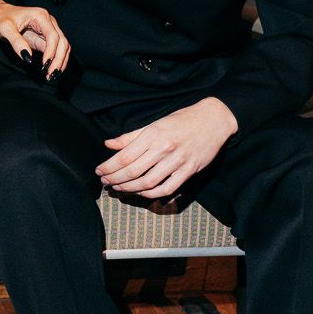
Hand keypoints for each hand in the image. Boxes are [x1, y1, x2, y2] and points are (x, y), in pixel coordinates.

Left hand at [0, 0, 70, 76]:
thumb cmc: (0, 17)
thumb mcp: (5, 28)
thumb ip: (16, 42)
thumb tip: (28, 58)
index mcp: (41, 16)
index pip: (53, 36)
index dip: (51, 51)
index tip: (45, 65)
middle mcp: (48, 21)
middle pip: (62, 42)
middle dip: (58, 59)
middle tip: (51, 75)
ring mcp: (48, 30)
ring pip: (62, 47)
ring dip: (60, 62)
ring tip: (52, 76)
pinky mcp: (44, 38)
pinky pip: (55, 50)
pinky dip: (55, 60)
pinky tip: (50, 70)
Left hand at [97, 97, 237, 199]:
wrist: (213, 119)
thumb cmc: (182, 120)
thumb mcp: (155, 123)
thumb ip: (131, 136)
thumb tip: (109, 144)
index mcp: (153, 134)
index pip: (124, 156)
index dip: (108, 167)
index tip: (99, 171)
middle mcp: (164, 148)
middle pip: (132, 171)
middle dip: (114, 179)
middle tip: (105, 182)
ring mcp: (177, 161)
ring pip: (147, 182)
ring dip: (129, 188)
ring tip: (118, 187)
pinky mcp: (189, 171)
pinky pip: (167, 188)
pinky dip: (151, 194)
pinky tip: (141, 192)